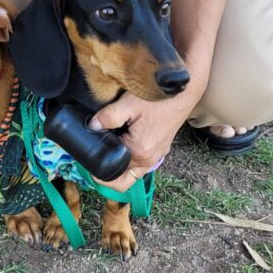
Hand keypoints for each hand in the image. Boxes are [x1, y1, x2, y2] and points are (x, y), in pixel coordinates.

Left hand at [89, 80, 204, 192]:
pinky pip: (141, 163)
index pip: (112, 173)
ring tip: (107, 151)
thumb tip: (92, 127)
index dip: (97, 169)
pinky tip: (122, 144)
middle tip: (94, 160)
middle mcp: (149, 159)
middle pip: (123, 180)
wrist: (184, 91)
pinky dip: (130, 160)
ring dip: (120, 168)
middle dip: (107, 175)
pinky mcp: (160, 149)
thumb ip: (107, 118)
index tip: (88, 159)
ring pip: (133, 174)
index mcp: (139, 152)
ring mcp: (157, 156)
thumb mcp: (128, 104)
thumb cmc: (159, 98)